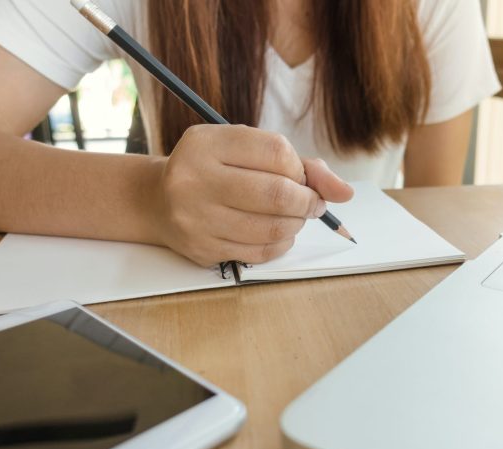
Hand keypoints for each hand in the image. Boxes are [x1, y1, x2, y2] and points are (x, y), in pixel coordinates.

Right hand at [149, 124, 353, 266]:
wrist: (158, 200)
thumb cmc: (215, 170)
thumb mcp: (245, 150)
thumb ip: (299, 164)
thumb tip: (344, 192)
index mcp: (207, 142)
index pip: (277, 152)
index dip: (301, 168)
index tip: (301, 177)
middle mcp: (194, 178)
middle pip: (278, 194)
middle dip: (308, 201)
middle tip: (312, 203)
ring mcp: (196, 217)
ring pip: (273, 227)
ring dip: (297, 223)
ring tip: (294, 216)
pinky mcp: (202, 248)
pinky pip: (260, 252)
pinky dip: (281, 242)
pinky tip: (277, 232)